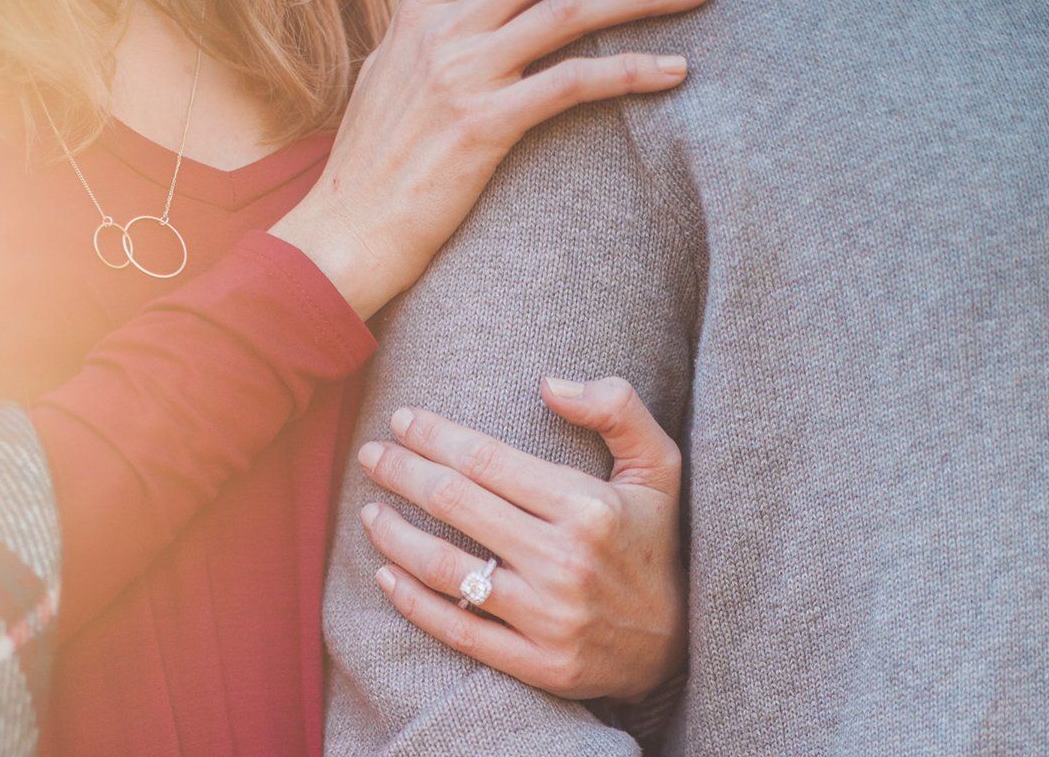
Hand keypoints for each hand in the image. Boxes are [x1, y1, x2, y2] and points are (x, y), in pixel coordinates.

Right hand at [271, 0, 713, 318]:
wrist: (348, 231)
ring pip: (569, 9)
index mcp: (422, 11)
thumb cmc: (371, 162)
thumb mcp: (386, 72)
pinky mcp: (485, 123)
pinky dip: (630, 71)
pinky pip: (572, 82)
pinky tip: (674, 72)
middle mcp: (444, 30)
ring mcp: (464, 73)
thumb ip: (421, 25)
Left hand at [356, 377, 685, 701]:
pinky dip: (412, 602)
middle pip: (455, 505)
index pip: (487, 459)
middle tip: (372, 455)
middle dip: (402, 472)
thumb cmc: (656, 540)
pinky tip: (385, 575)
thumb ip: (616, 408)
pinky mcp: (538, 665)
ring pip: (446, 570)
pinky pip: (458, 631)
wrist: (680, 643)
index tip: (401, 421)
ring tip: (368, 511)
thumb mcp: (659, 464)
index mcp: (587, 507)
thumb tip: (548, 384)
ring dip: (395, 535)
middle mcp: (564, 561)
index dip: (434, 435)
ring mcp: (548, 618)